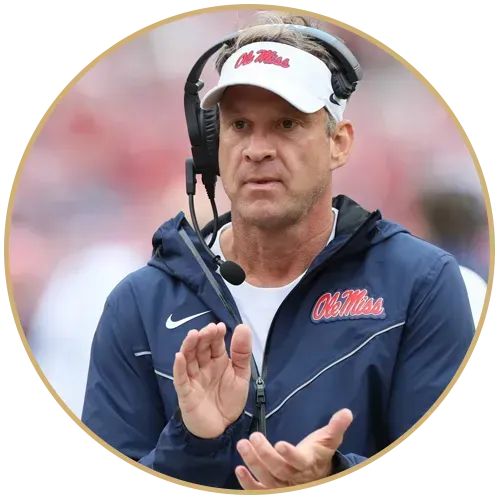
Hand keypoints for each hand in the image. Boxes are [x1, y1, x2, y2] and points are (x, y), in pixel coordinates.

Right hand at [173, 322, 251, 438]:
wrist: (222, 430)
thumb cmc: (230, 400)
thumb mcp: (241, 375)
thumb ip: (242, 353)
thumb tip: (243, 327)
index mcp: (217, 361)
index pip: (214, 343)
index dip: (216, 334)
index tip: (220, 327)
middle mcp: (203, 366)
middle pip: (200, 348)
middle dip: (203, 337)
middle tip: (209, 330)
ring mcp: (193, 378)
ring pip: (188, 359)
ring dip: (189, 346)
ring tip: (193, 335)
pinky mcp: (185, 392)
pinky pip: (180, 378)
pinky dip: (179, 367)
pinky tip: (179, 356)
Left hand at [235, 408, 352, 489]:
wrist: (318, 474)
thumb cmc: (320, 453)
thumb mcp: (330, 439)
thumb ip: (336, 426)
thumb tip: (347, 412)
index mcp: (308, 464)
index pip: (299, 461)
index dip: (290, 454)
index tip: (280, 444)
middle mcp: (294, 478)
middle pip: (278, 469)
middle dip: (265, 454)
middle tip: (254, 437)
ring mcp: (282, 485)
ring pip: (266, 478)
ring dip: (253, 463)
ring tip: (242, 445)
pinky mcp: (272, 488)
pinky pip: (259, 490)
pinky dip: (248, 483)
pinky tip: (238, 469)